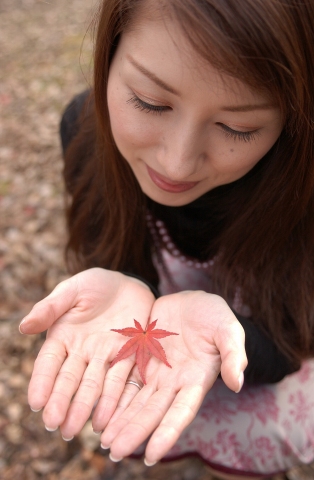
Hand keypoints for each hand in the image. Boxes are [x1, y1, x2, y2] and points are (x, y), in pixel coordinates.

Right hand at [21, 268, 154, 438]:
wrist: (128, 283)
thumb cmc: (94, 285)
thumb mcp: (71, 290)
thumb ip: (50, 308)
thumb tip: (24, 327)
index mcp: (63, 337)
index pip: (49, 363)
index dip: (42, 382)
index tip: (35, 403)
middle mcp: (82, 353)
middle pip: (71, 380)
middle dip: (62, 402)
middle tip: (55, 426)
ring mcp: (106, 357)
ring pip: (95, 385)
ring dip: (87, 407)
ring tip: (78, 429)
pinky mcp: (130, 356)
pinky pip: (123, 379)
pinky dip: (116, 398)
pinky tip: (109, 418)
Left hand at [97, 291, 246, 463]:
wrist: (192, 300)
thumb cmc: (215, 315)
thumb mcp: (228, 329)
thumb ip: (233, 354)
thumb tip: (237, 383)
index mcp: (196, 379)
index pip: (181, 412)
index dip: (167, 433)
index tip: (150, 456)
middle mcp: (173, 381)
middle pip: (152, 411)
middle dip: (133, 432)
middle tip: (113, 453)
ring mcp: (155, 370)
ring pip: (134, 399)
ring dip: (119, 419)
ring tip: (100, 440)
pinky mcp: (140, 355)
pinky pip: (124, 377)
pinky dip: (112, 394)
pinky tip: (97, 407)